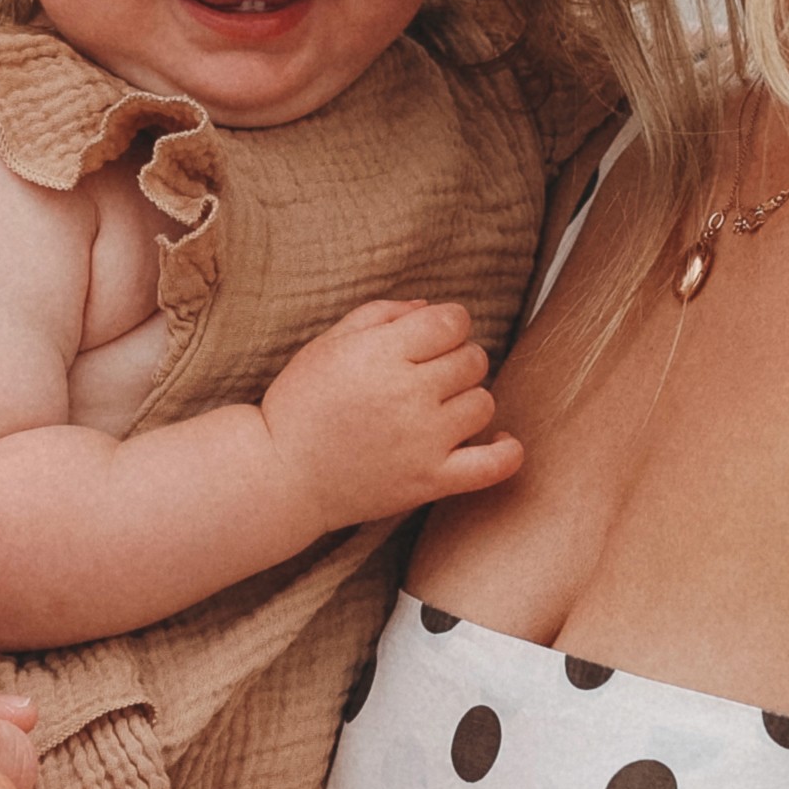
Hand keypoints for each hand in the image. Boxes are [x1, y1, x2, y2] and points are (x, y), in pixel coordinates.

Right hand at [260, 296, 517, 529]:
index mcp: (381, 353)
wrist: (281, 474)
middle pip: (472, 359)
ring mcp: (423, 440)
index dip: (448, 324)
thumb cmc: (300, 403)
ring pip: (483, 403)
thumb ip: (381, 314)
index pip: (452, 321)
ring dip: (468, 400)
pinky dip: (507, 452)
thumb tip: (430, 307)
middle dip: (456, 359)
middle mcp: (408, 393)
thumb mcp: (329, 343)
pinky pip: (492, 466)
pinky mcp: (429, 480)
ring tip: (440, 408)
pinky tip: (504, 441)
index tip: (432, 337)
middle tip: (427, 374)